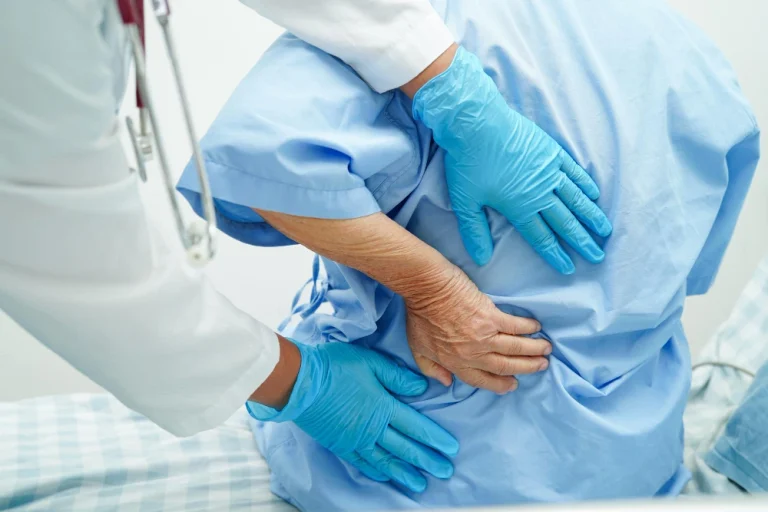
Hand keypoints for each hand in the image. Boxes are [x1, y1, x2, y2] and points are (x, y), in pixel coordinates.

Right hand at [247, 341, 458, 492]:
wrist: (299, 381)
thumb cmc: (335, 366)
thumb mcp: (370, 362)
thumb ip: (397, 377)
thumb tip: (422, 388)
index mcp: (383, 406)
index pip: (415, 426)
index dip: (434, 438)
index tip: (450, 449)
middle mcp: (372, 428)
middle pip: (404, 448)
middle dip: (426, 460)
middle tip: (444, 471)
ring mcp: (354, 439)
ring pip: (385, 460)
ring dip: (404, 472)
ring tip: (420, 484)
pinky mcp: (339, 444)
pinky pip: (362, 462)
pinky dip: (376, 471)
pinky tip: (386, 476)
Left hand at [405, 267, 550, 391]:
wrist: (426, 288)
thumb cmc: (419, 315)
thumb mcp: (418, 348)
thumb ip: (432, 368)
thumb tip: (447, 381)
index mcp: (455, 363)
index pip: (482, 380)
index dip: (499, 384)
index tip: (513, 384)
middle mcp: (473, 354)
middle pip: (505, 366)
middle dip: (526, 367)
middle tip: (540, 365)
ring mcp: (484, 336)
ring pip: (515, 348)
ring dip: (534, 349)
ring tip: (546, 349)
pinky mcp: (491, 316)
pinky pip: (515, 326)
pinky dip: (528, 327)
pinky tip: (536, 327)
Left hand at [412, 46, 611, 272]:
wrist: (476, 121)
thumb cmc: (468, 162)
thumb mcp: (465, 201)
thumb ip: (474, 231)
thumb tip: (481, 259)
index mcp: (520, 206)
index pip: (541, 237)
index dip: (555, 254)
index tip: (568, 268)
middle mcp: (540, 191)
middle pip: (565, 221)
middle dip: (582, 241)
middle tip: (597, 256)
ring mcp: (549, 170)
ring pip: (576, 198)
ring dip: (591, 216)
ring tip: (604, 231)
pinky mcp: (551, 151)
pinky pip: (574, 171)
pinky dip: (585, 185)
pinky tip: (594, 195)